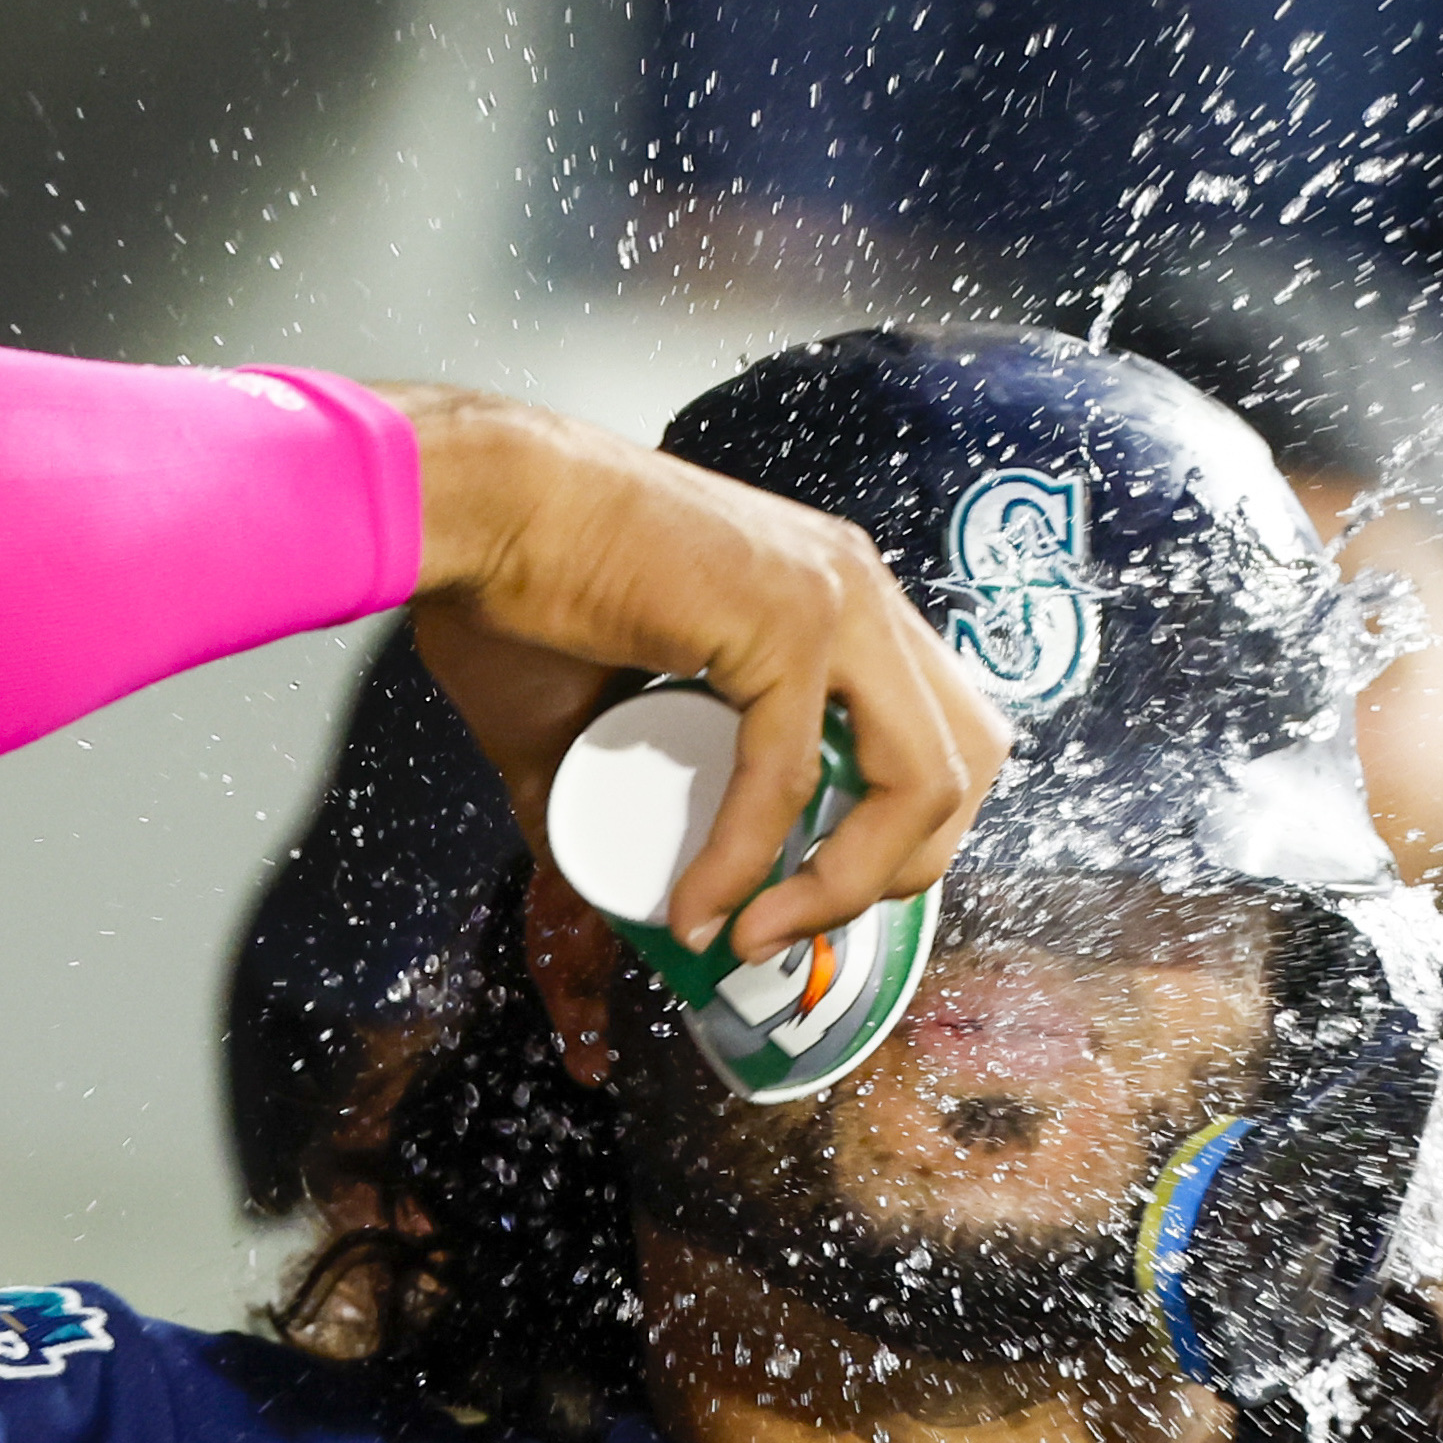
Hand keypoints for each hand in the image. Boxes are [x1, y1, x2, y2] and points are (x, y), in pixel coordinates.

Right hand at [387, 384, 1008, 962]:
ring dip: (846, 884)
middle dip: (905, 868)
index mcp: (841, 597)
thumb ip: (626, 792)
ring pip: (918, 780)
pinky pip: (789, 778)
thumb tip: (606, 882)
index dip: (904, 835)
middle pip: (969, 761)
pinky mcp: (782, 620)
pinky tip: (700, 905)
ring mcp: (834, 599)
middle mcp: (859, 590)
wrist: (472, 508)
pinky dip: (746, 861)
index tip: (817, 896)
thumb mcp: (606, 712)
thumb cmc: (522, 589)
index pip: (943, 731)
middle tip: (808, 919)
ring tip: (761, 934)